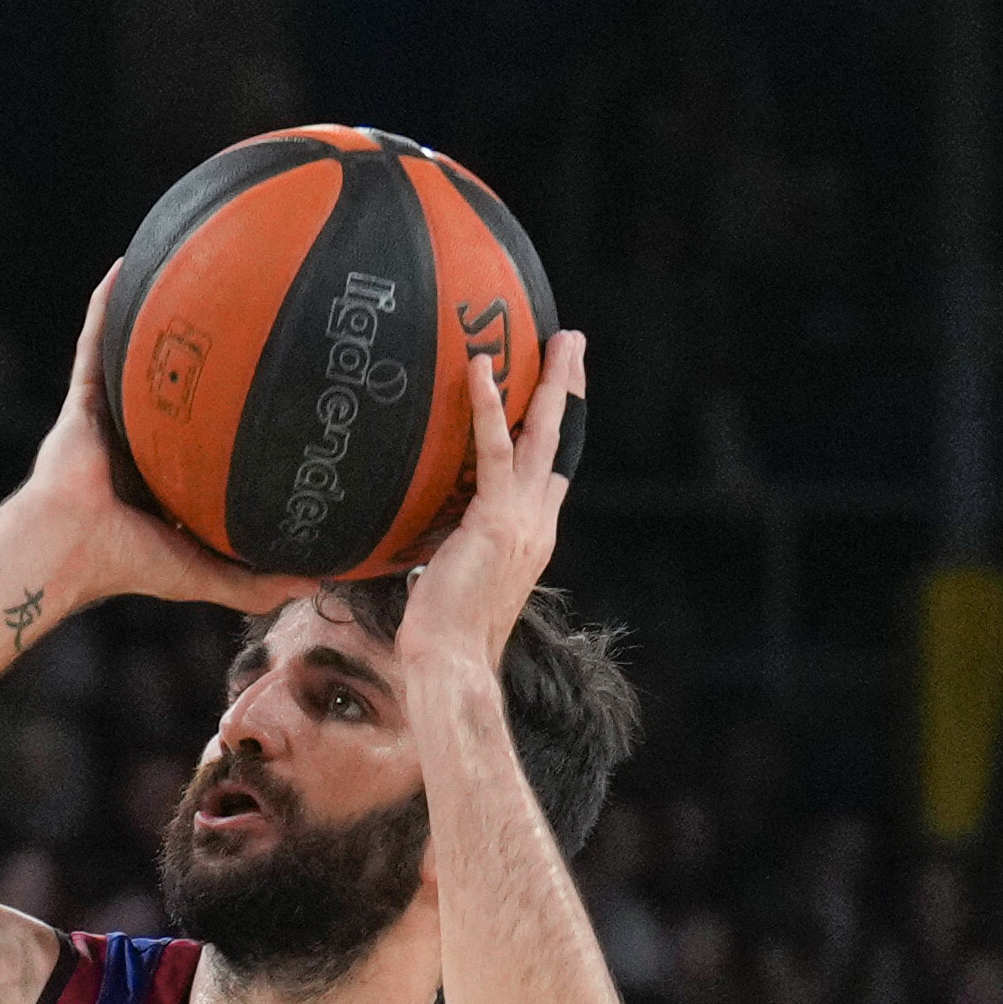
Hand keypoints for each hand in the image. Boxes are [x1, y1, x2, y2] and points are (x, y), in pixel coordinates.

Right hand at [16, 260, 314, 616]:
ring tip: (189, 272)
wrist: (69, 546)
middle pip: (178, 390)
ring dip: (154, 319)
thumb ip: (256, 579)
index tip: (278, 390)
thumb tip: (318, 584)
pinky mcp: (84, 399)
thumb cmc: (127, 562)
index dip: (236, 416)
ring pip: (138, 357)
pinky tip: (125, 265)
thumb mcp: (205, 572)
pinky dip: (106, 304)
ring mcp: (110, 417)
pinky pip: (94, 341)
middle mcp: (139, 443)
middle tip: (250, 318)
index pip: (205, 441)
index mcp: (164, 479)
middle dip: (205, 357)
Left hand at [399, 330, 585, 668]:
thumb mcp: (454, 580)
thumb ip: (454, 549)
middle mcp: (537, 526)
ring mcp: (522, 521)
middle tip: (572, 344)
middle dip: (569, 391)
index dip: (556, 433)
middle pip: (562, 444)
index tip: (558, 397)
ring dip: (553, 384)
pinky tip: (481, 371)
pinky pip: (495, 451)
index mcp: (531, 539)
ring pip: (543, 437)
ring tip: (557, 339)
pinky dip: (488, 409)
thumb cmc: (442, 635)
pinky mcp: (495, 520)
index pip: (551, 473)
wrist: (451, 664)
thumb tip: (429, 538)